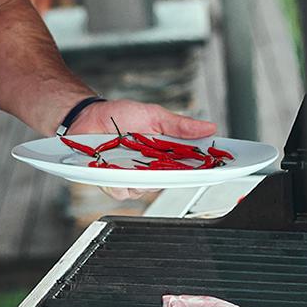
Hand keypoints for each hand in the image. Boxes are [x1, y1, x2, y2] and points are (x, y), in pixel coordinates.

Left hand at [69, 99, 217, 201]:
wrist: (88, 116)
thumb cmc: (120, 116)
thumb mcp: (154, 115)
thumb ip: (179, 126)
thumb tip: (209, 127)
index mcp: (165, 154)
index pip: (190, 167)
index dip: (205, 170)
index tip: (218, 168)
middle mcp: (151, 169)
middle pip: (170, 182)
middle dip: (171, 174)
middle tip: (165, 160)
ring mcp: (132, 177)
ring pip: (145, 190)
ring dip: (141, 176)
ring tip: (131, 157)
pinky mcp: (112, 182)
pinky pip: (121, 191)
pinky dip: (119, 181)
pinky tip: (113, 167)